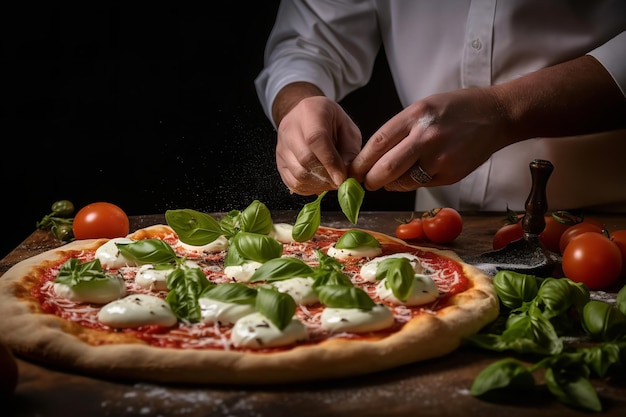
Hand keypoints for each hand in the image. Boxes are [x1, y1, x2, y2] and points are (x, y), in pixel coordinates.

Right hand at [276, 96, 361, 194]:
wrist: (308, 116)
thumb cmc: (331, 122)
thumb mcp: (348, 129)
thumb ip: (349, 151)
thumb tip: (345, 175)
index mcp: (310, 111)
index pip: (316, 139)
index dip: (330, 162)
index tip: (341, 178)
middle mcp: (290, 127)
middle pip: (305, 159)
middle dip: (325, 176)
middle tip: (339, 181)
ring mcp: (281, 145)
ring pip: (297, 174)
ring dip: (317, 184)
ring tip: (330, 182)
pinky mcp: (278, 161)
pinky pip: (291, 182)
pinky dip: (307, 189)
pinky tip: (319, 185)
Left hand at [349, 87, 510, 190]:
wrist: (496, 115)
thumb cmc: (456, 109)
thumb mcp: (423, 107)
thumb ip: (399, 130)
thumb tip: (374, 157)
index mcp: (415, 116)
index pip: (378, 144)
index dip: (361, 162)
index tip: (354, 170)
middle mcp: (426, 137)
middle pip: (386, 169)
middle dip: (370, 180)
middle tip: (366, 182)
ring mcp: (440, 158)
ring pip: (402, 182)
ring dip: (390, 184)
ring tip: (391, 178)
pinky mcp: (450, 174)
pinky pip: (420, 185)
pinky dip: (411, 184)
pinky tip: (415, 174)